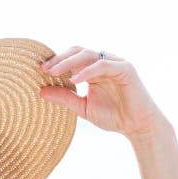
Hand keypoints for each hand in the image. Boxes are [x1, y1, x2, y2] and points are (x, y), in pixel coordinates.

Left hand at [39, 47, 167, 139]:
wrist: (137, 126)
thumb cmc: (113, 116)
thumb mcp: (83, 107)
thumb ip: (64, 98)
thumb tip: (41, 91)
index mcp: (93, 69)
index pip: (72, 58)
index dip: (57, 61)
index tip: (40, 70)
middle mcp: (103, 62)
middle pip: (78, 51)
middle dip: (60, 59)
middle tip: (44, 69)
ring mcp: (115, 63)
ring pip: (89, 55)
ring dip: (69, 62)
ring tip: (54, 72)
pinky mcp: (126, 69)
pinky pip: (103, 65)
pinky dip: (88, 71)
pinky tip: (75, 79)